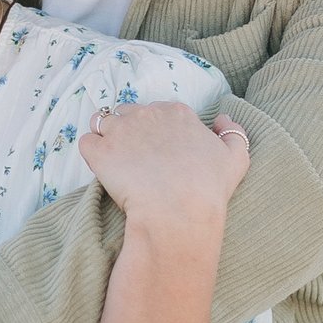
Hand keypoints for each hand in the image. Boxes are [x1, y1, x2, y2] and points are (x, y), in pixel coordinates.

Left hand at [77, 100, 248, 239]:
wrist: (179, 212)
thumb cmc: (209, 188)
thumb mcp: (237, 158)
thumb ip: (234, 132)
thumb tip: (222, 119)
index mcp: (176, 112)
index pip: (158, 111)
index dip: (156, 130)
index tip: (158, 151)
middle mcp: (147, 114)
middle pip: (129, 113)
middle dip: (129, 131)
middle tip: (136, 159)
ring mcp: (120, 130)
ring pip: (103, 122)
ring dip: (106, 137)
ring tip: (115, 162)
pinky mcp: (99, 152)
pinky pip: (86, 142)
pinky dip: (91, 153)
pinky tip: (102, 168)